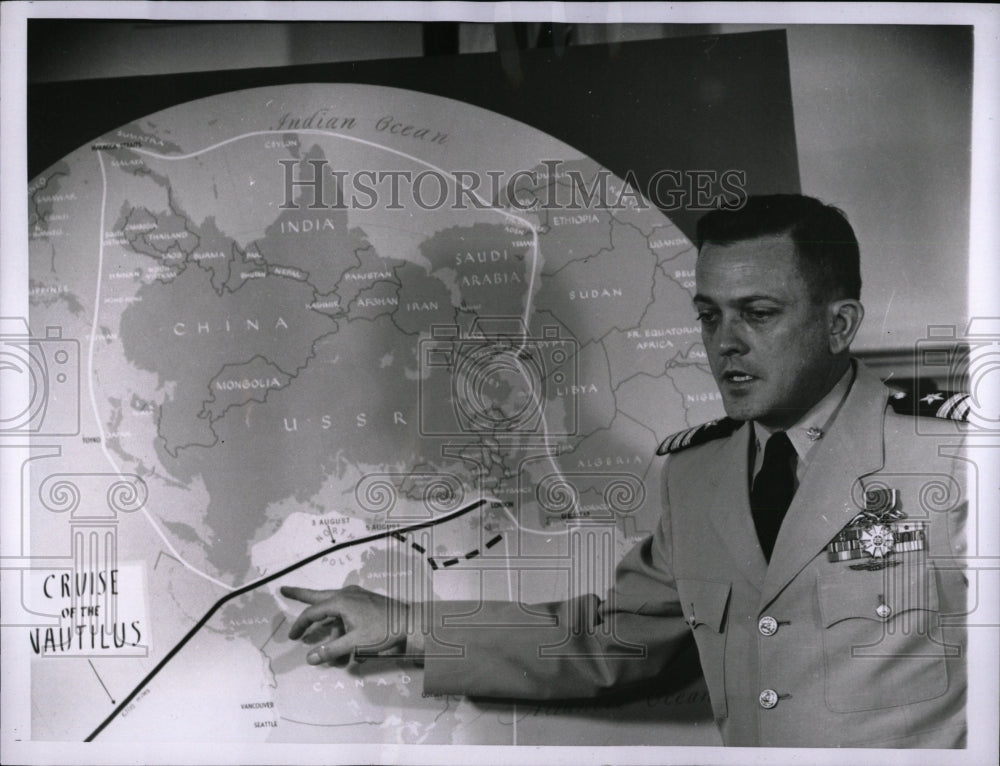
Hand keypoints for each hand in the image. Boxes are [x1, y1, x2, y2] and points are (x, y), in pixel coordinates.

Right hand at [281, 584, 408, 665]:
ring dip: (321, 613)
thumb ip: (331, 651)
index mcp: (341, 602)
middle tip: (284, 590)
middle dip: (300, 594)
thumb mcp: (355, 643)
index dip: (300, 625)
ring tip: (312, 623)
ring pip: (331, 602)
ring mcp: (356, 595)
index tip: (292, 637)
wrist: (409, 621)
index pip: (313, 613)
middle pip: (317, 595)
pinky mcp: (364, 600)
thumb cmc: (383, 630)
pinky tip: (336, 626)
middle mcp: (346, 594)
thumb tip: (310, 658)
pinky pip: (343, 605)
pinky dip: (335, 615)